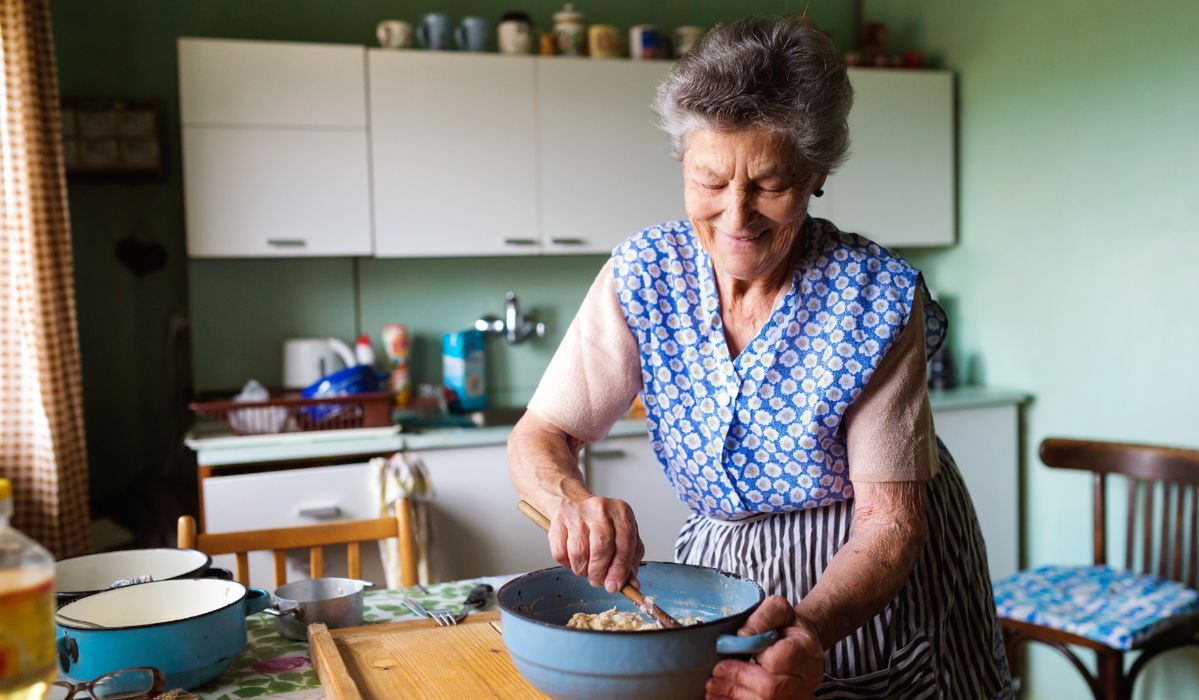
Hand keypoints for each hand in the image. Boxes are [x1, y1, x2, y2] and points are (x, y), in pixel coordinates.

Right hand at [549, 496, 644, 592]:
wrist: (577, 505)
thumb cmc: (604, 525)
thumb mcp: (624, 538)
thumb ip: (630, 562)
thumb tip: (632, 585)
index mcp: (621, 512)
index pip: (624, 544)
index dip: (619, 569)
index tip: (614, 586)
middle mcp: (601, 509)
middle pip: (600, 548)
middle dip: (599, 572)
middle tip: (598, 580)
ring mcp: (578, 512)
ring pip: (578, 552)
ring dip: (582, 569)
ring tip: (586, 569)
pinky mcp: (558, 519)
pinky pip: (560, 552)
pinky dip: (567, 563)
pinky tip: (574, 559)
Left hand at [705, 595, 822, 699]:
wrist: (803, 640)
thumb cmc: (788, 624)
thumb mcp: (778, 609)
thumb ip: (761, 618)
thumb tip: (742, 637)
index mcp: (805, 649)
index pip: (776, 660)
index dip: (750, 657)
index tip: (728, 652)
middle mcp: (806, 676)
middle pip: (770, 688)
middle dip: (739, 679)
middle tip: (717, 671)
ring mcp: (799, 694)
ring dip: (735, 695)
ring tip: (714, 685)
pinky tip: (721, 696)